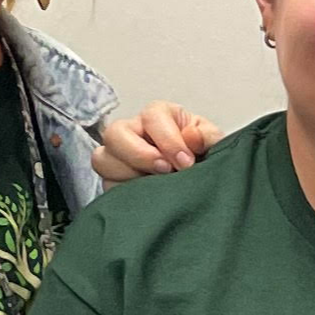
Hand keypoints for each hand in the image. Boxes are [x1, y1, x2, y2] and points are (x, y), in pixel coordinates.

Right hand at [93, 102, 221, 182]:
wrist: (195, 181)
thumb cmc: (200, 155)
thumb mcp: (211, 142)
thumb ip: (207, 136)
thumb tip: (192, 136)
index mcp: (158, 116)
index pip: (151, 116)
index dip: (168, 140)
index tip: (186, 162)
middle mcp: (133, 132)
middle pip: (115, 134)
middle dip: (139, 155)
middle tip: (165, 171)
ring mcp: (119, 156)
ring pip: (103, 159)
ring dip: (128, 174)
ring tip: (155, 186)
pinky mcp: (114, 180)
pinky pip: (106, 185)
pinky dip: (124, 193)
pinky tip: (147, 198)